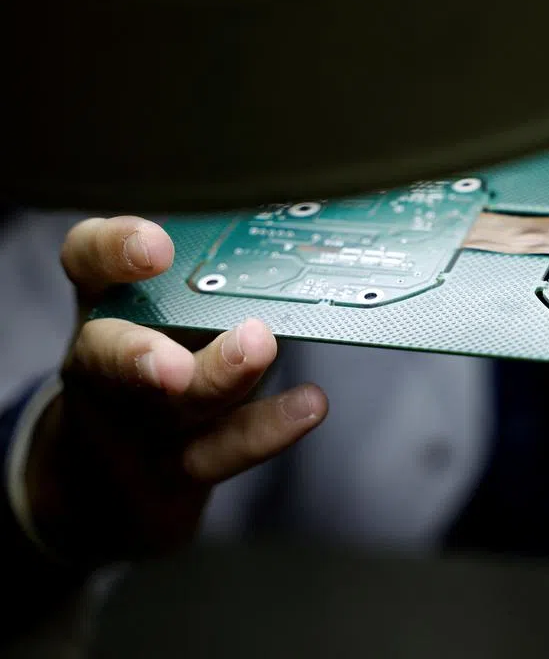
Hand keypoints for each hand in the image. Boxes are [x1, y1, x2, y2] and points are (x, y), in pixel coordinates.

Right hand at [26, 217, 327, 565]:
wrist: (114, 469)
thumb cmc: (158, 353)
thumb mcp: (164, 305)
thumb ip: (206, 274)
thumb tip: (286, 233)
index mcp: (103, 301)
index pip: (87, 261)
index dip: (112, 249)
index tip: (157, 246)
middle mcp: (106, 361)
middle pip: (108, 354)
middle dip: (138, 355)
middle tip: (174, 361)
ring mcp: (139, 421)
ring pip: (173, 405)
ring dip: (217, 379)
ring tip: (259, 350)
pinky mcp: (179, 465)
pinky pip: (223, 448)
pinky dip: (268, 428)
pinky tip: (308, 405)